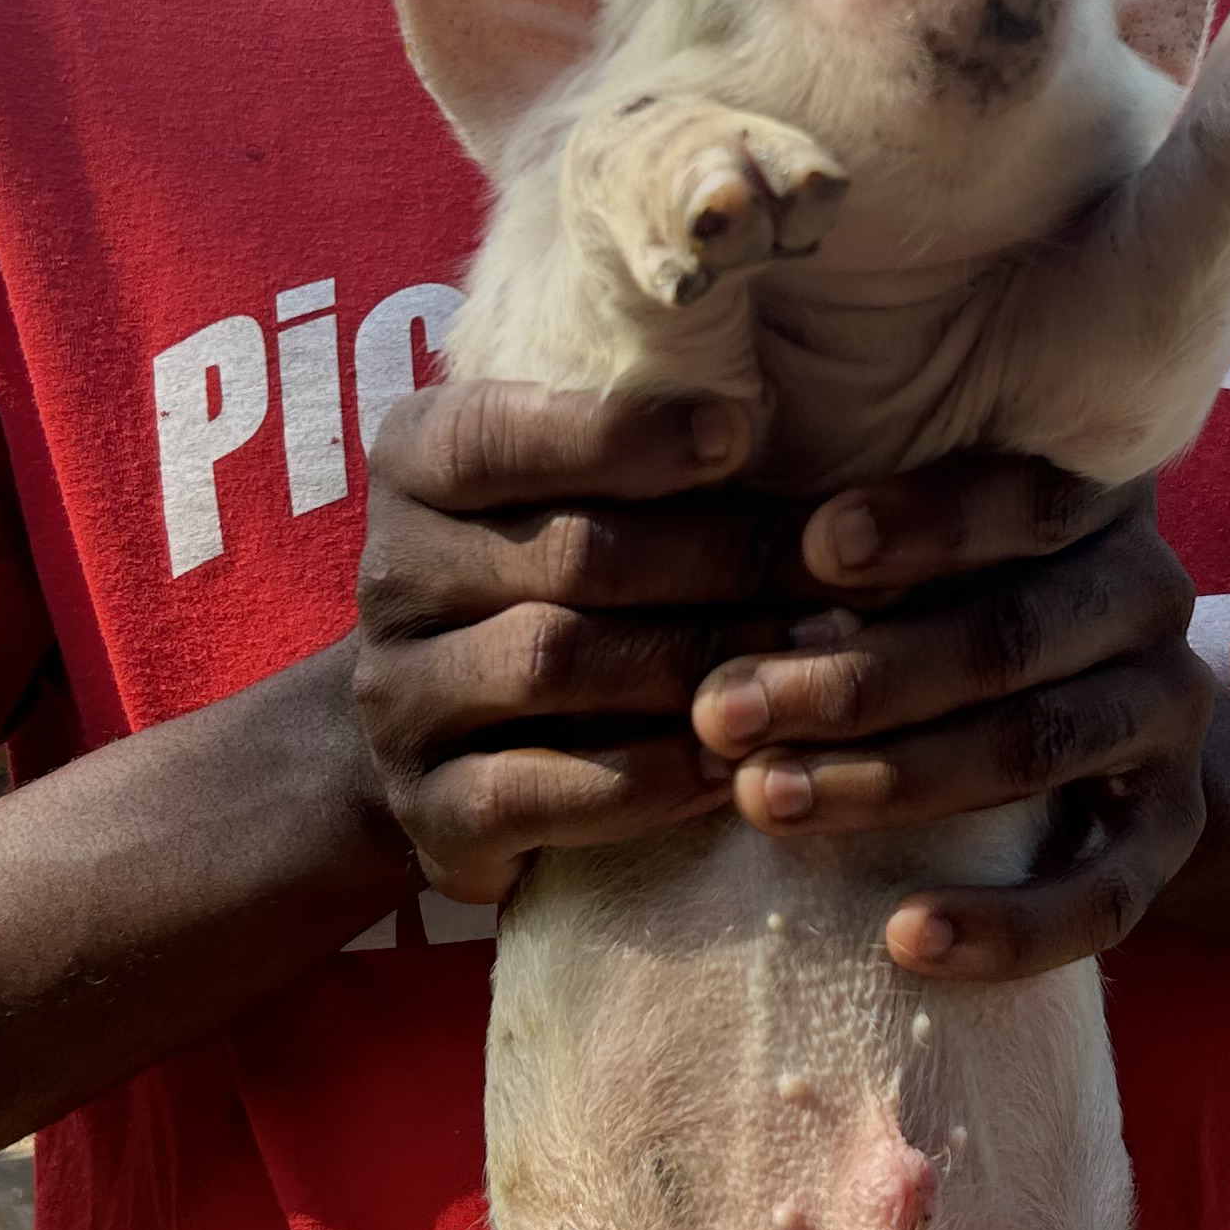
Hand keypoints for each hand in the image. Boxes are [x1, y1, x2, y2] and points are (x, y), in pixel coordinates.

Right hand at [356, 380, 775, 903]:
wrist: (443, 738)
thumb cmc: (551, 583)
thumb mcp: (573, 492)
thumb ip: (640, 454)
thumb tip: (775, 423)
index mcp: (415, 465)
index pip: (501, 433)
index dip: (621, 433)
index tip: (738, 434)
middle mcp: (392, 574)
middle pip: (568, 555)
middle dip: (721, 561)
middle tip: (837, 576)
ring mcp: (398, 697)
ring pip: (551, 665)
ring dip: (696, 665)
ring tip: (807, 666)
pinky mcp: (426, 806)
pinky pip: (534, 792)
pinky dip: (645, 780)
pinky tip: (733, 769)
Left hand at [689, 460, 1211, 982]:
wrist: (1099, 727)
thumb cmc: (944, 601)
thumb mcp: (916, 547)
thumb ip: (846, 536)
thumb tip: (698, 535)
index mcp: (1095, 503)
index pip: (1028, 500)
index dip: (928, 525)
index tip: (813, 546)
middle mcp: (1150, 600)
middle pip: (1009, 638)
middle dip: (855, 679)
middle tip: (721, 711)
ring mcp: (1168, 719)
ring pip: (1035, 752)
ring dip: (890, 784)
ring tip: (766, 804)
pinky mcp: (1171, 836)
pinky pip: (1104, 898)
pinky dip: (1007, 926)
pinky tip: (903, 937)